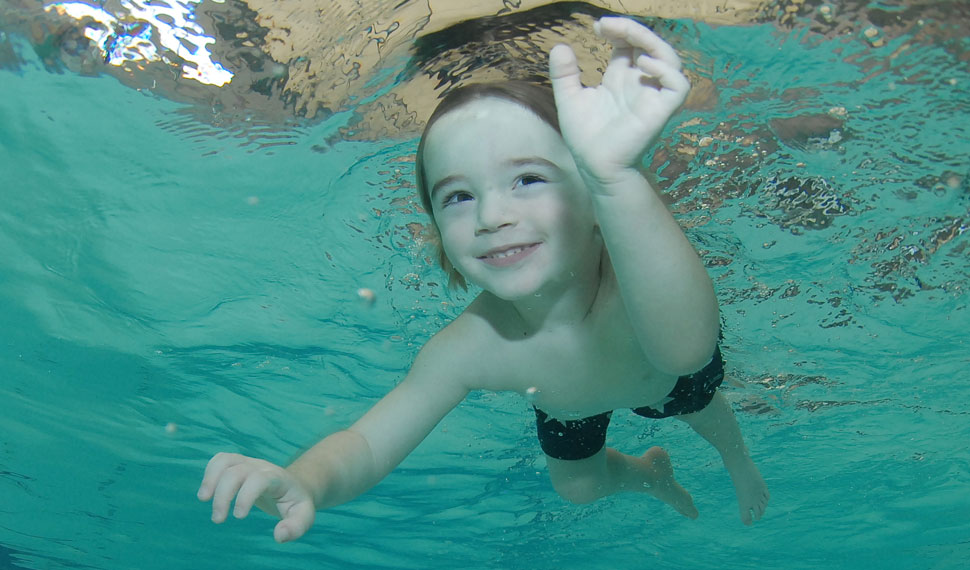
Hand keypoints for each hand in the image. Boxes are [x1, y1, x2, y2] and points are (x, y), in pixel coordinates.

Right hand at [198, 452, 315, 542]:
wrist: (294, 485)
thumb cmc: (296, 503)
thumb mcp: (304, 516)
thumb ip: (296, 526)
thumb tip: (279, 535)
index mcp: (278, 479)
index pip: (259, 479)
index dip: (246, 495)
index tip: (239, 517)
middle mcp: (261, 467)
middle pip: (237, 471)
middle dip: (223, 495)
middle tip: (218, 519)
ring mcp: (249, 463)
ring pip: (225, 460)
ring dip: (210, 478)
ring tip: (204, 499)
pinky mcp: (239, 464)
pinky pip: (220, 459)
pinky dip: (210, 472)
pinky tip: (208, 492)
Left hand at [550, 17, 689, 187]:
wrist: (595, 166)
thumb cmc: (586, 137)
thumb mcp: (569, 99)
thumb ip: (564, 74)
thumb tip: (559, 47)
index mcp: (621, 78)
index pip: (629, 44)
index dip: (619, 30)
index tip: (598, 28)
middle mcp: (639, 83)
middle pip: (650, 45)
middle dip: (632, 29)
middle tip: (608, 25)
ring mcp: (652, 96)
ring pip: (670, 59)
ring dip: (652, 41)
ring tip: (627, 37)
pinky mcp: (661, 111)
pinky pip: (678, 85)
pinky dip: (666, 70)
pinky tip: (642, 65)